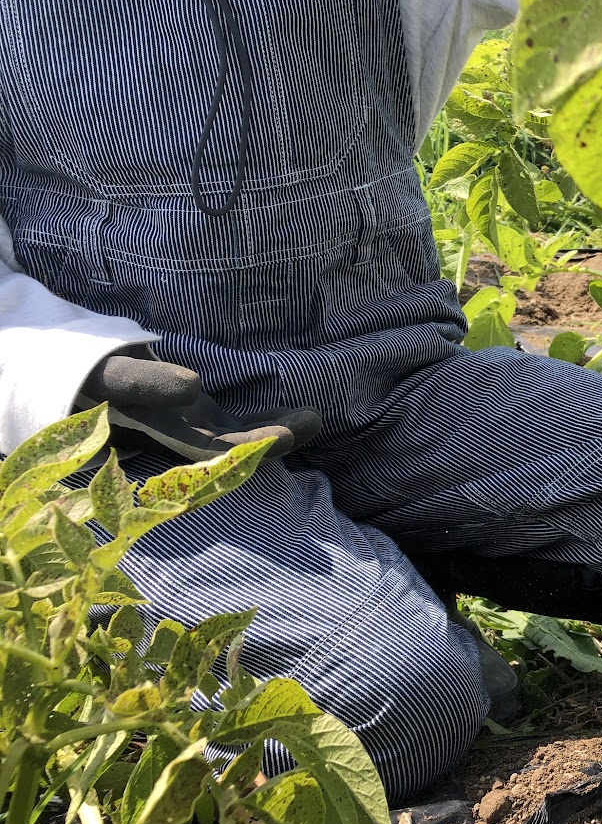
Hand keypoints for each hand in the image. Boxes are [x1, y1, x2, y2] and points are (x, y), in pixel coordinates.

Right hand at [77, 348, 321, 462]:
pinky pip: (235, 425)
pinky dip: (265, 419)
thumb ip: (144, 382)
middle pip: (232, 448)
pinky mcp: (195, 417)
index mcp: (157, 434)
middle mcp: (176, 438)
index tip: (284, 437)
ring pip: (238, 437)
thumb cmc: (82, 373)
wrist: (64, 374)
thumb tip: (196, 386)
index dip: (248, 447)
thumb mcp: (106, 374)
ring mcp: (188, 429)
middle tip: (313, 422)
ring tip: (314, 419)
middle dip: (273, 439)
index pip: (209, 450)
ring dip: (277, 430)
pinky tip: (297, 416)